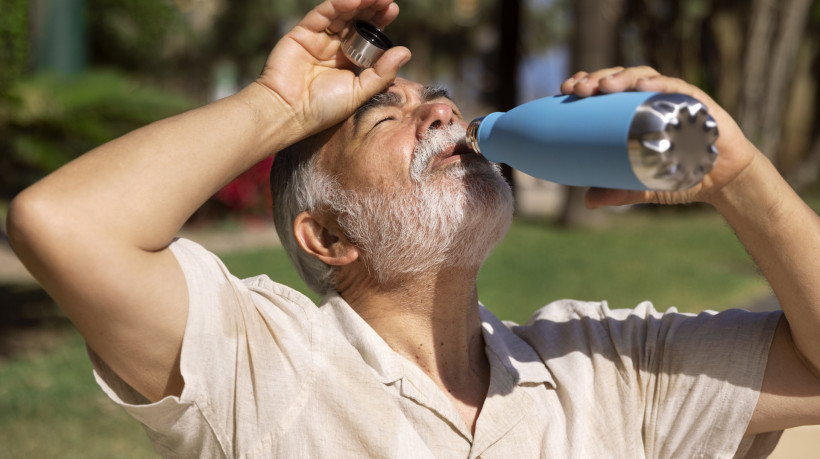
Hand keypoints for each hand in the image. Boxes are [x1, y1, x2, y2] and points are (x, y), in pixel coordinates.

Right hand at [256, 0, 410, 140]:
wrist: (289, 112)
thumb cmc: (323, 109)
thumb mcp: (359, 92)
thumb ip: (381, 73)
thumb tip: (405, 51)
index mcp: (349, 62)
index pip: (367, 36)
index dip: (379, 22)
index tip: (392, 9)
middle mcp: (335, 48)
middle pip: (356, 21)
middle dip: (372, 9)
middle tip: (387, 0)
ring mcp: (319, 39)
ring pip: (341, 14)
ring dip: (358, 3)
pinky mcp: (302, 33)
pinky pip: (322, 15)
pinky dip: (337, 5)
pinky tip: (353, 0)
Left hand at [559, 66, 758, 208]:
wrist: (724, 181)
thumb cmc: (681, 175)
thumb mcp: (644, 185)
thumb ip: (618, 192)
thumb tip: (588, 201)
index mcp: (634, 112)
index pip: (606, 90)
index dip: (586, 82)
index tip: (565, 89)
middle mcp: (652, 100)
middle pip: (619, 78)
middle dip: (596, 78)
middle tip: (578, 89)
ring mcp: (674, 98)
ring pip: (644, 77)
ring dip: (622, 77)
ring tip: (604, 86)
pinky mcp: (698, 102)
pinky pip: (677, 87)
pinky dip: (659, 85)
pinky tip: (642, 86)